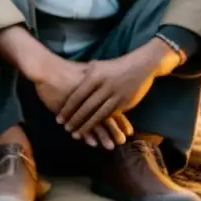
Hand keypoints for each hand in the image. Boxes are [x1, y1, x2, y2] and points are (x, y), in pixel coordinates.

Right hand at [33, 55, 132, 148]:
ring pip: (95, 122)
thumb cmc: (65, 69)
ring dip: (103, 136)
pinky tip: (92, 143)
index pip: (114, 107)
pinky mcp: (69, 109)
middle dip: (115, 130)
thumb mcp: (85, 73)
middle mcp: (93, 97)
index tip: (128, 132)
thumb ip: (97, 83)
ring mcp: (81, 104)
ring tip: (110, 147)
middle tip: (122, 142)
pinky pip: (80, 123)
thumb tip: (106, 88)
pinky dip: (86, 133)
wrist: (47, 67)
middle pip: (107, 116)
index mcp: (100, 88)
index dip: (121, 121)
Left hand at [57, 40, 177, 140]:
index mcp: (95, 76)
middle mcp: (105, 87)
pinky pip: (111, 117)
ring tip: (77, 134)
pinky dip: (102, 126)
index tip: (59, 119)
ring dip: (87, 126)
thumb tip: (66, 80)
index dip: (67, 109)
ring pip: (99, 115)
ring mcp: (116, 96)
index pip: (77, 96)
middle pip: (87, 107)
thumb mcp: (96, 65)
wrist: (141, 65)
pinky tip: (95, 132)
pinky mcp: (125, 103)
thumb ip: (82, 74)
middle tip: (66, 129)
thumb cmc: (113, 65)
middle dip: (75, 120)